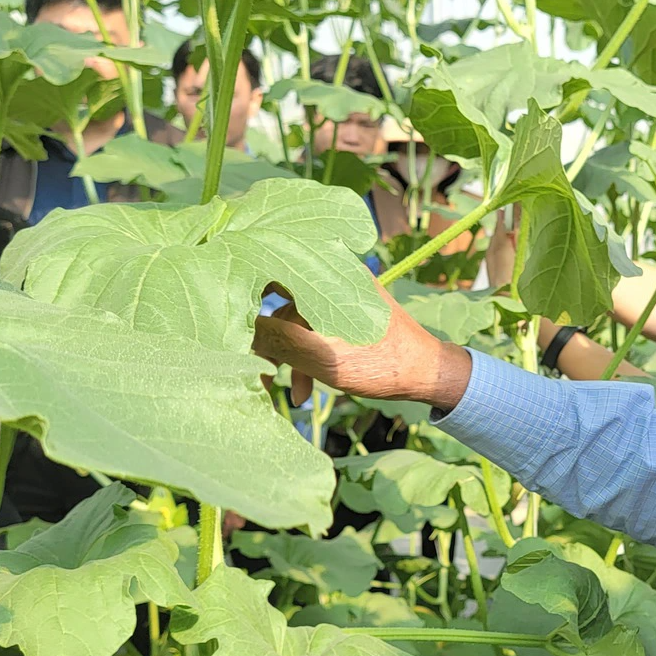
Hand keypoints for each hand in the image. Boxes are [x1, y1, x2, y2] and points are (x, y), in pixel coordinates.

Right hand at [253, 283, 473, 410]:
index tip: (226, 314)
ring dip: (286, 355)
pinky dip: (307, 355)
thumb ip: (278, 339)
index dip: (245, 287)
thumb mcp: (322, 356)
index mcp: (329, 274)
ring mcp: (344, 294)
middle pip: (281, 300)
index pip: (273, 266)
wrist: (430, 374)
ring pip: (297, 320)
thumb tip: (237, 326)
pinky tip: (304, 389)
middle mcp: (335, 275)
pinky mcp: (350, 313)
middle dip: (265, 339)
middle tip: (254, 370)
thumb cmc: (382, 364)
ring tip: (280, 388)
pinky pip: (316, 328)